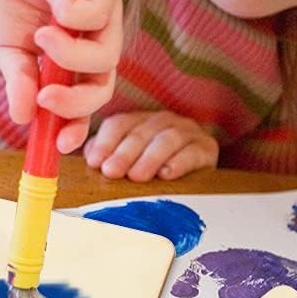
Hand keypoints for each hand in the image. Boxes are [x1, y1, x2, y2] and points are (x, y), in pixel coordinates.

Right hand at [0, 0, 122, 152]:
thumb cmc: (8, 5)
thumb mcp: (9, 52)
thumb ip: (20, 83)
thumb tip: (21, 119)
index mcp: (74, 65)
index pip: (85, 102)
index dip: (76, 126)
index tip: (60, 144)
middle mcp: (96, 43)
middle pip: (103, 87)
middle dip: (76, 100)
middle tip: (46, 95)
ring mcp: (106, 15)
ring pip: (105, 55)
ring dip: (69, 53)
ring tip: (41, 36)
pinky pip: (99, 13)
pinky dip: (71, 11)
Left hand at [83, 110, 219, 180]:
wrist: (199, 176)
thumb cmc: (154, 171)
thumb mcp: (128, 162)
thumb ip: (107, 156)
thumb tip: (89, 158)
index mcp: (140, 121)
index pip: (119, 124)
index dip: (105, 142)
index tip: (94, 163)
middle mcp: (163, 121)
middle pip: (141, 132)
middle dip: (124, 153)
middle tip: (111, 172)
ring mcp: (187, 131)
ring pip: (167, 138)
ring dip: (149, 158)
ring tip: (136, 176)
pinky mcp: (207, 148)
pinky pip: (193, 151)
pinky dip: (179, 162)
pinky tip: (166, 175)